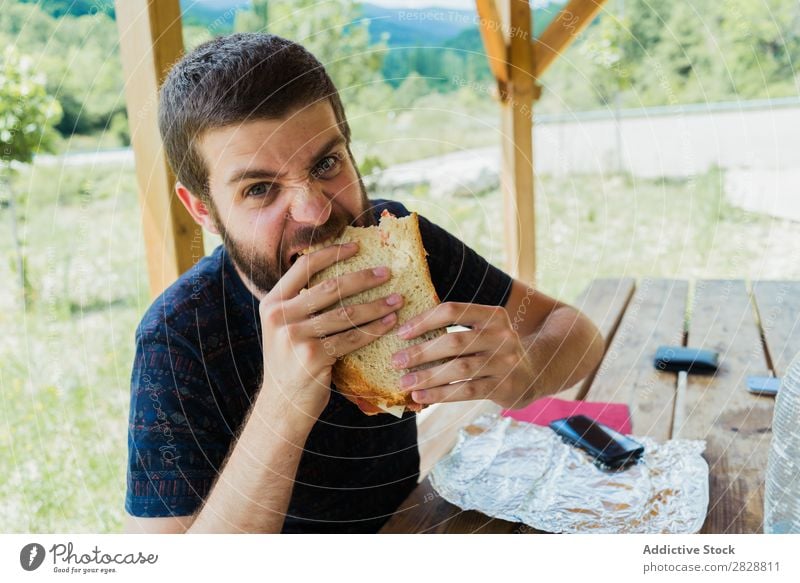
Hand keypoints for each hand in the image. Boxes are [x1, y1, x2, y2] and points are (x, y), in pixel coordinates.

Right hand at [257, 242, 402, 422]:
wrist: (282, 406)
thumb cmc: (291, 363)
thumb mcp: (285, 329)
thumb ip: (302, 304)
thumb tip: (342, 275)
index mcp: (272, 303)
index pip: (304, 266)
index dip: (332, 253)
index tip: (357, 246)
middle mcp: (279, 316)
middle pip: (330, 287)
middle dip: (364, 278)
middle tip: (388, 273)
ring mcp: (295, 336)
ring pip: (345, 313)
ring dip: (376, 305)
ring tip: (398, 299)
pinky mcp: (313, 356)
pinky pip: (352, 338)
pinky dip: (374, 329)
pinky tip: (390, 322)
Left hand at [390, 302, 535, 408]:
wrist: (535, 373)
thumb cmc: (494, 351)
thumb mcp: (484, 331)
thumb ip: (457, 329)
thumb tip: (408, 338)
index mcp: (493, 315)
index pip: (453, 310)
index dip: (424, 320)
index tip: (401, 333)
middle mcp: (502, 335)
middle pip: (454, 341)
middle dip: (421, 352)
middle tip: (396, 361)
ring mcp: (505, 362)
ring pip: (459, 368)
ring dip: (427, 377)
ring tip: (405, 383)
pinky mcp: (505, 386)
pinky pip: (467, 390)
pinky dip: (440, 394)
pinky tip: (421, 396)